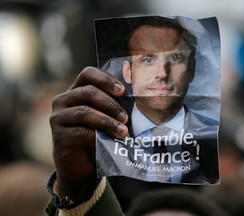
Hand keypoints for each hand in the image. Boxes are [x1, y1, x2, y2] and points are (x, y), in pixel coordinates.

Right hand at [49, 67, 127, 199]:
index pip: (88, 74)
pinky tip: (110, 141)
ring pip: (84, 112)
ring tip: (123, 131)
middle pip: (87, 92)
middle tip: (126, 117)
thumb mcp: (105, 117)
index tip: (122, 90)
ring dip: (107, 122)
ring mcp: (58, 118)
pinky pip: (80, 132)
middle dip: (110, 104)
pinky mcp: (58, 137)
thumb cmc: (97, 136)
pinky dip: (98, 136)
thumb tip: (135, 99)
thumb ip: (113, 106)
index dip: (105, 79)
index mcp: (76, 90)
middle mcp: (63, 100)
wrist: (82, 165)